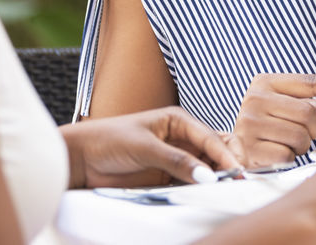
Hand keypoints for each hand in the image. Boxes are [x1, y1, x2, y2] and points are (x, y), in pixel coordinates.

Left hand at [60, 106, 243, 187]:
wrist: (81, 159)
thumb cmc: (108, 140)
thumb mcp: (145, 147)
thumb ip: (176, 161)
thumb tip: (207, 176)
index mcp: (178, 121)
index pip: (211, 137)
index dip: (225, 155)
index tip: (234, 172)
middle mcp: (181, 138)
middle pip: (216, 150)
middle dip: (227, 163)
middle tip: (233, 181)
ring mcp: (175, 159)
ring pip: (206, 168)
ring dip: (215, 178)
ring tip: (221, 190)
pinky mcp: (166, 177)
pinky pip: (190, 183)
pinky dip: (199, 189)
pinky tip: (203, 195)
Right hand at [235, 73, 315, 165]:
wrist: (235, 149)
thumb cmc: (269, 125)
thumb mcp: (289, 108)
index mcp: (265, 82)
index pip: (310, 82)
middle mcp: (255, 99)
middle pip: (309, 113)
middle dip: (311, 128)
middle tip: (298, 131)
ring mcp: (250, 124)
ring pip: (301, 136)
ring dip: (300, 145)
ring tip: (284, 142)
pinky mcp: (250, 149)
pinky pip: (289, 155)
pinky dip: (289, 158)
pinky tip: (276, 153)